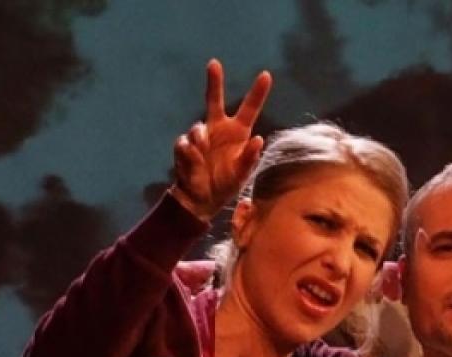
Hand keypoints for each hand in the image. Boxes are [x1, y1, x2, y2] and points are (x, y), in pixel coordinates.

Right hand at [171, 59, 271, 220]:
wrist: (202, 199)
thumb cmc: (226, 184)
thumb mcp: (242, 174)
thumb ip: (250, 158)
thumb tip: (258, 139)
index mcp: (237, 133)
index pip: (249, 108)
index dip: (257, 92)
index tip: (266, 75)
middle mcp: (218, 129)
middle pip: (214, 100)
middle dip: (214, 82)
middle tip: (214, 63)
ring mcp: (201, 137)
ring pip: (198, 128)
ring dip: (200, 139)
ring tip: (203, 152)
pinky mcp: (185, 147)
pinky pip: (185, 144)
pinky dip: (190, 154)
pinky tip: (195, 163)